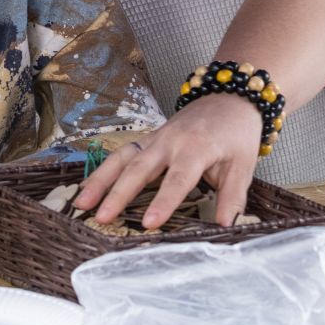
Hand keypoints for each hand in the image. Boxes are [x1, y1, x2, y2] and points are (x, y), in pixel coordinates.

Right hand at [75, 94, 261, 229]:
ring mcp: (155, 138)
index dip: (163, 202)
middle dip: (117, 194)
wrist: (229, 98)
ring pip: (122, 158)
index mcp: (196, 148)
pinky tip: (88, 187)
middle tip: (100, 217)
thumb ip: (232, 197)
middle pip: (139, 168)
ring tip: (81, 203)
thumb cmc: (237, 134)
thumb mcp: (243, 166)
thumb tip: (226, 227)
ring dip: (100, 180)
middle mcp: (170, 141)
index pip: (177, 179)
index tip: (149, 224)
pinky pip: (123, 154)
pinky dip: (104, 170)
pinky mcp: (148, 139)